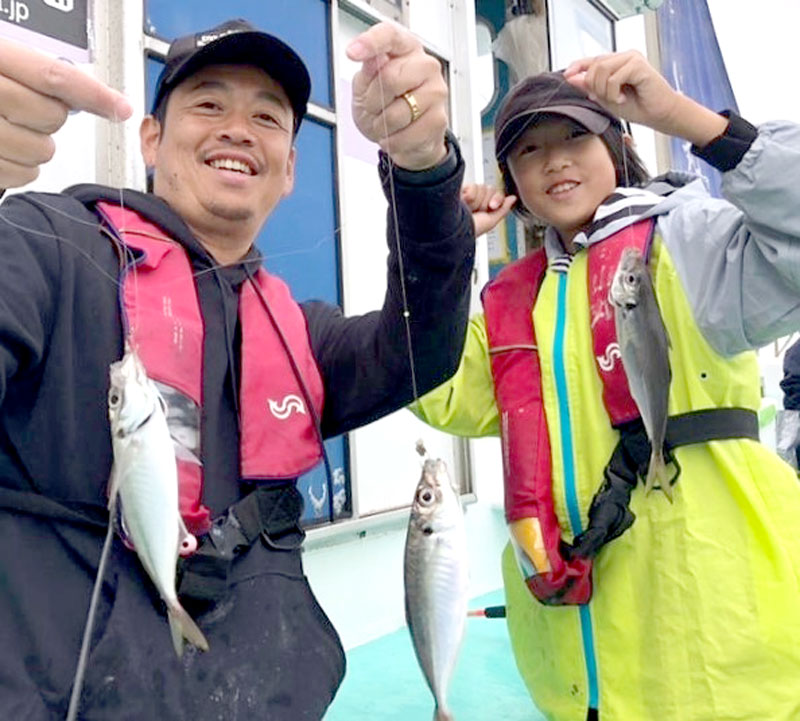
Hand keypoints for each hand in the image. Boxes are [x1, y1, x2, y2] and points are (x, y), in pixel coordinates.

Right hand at [0, 38, 131, 189]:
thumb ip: (32, 73)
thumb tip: (85, 97)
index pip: (53, 76)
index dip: (94, 94)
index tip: (120, 107)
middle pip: (51, 116)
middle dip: (48, 118)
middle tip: (23, 110)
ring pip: (42, 150)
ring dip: (34, 145)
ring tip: (6, 130)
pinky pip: (23, 174)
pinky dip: (19, 167)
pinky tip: (1, 151)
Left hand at [346, 22, 447, 170]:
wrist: (403, 139)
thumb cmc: (385, 107)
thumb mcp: (364, 87)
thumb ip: (367, 72)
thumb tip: (373, 59)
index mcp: (405, 49)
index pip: (390, 35)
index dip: (371, 42)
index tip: (353, 53)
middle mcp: (425, 65)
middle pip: (390, 78)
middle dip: (373, 101)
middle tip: (374, 108)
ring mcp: (435, 91)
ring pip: (397, 112)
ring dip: (382, 125)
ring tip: (386, 124)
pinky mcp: (439, 119)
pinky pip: (406, 134)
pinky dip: (393, 142)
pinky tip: (396, 136)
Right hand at [461, 184, 515, 236]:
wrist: (451, 229)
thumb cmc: (467, 231)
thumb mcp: (490, 222)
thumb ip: (503, 209)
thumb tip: (513, 198)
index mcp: (483, 207)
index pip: (497, 194)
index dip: (496, 200)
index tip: (491, 207)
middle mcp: (475, 199)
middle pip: (491, 189)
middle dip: (485, 203)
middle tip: (475, 212)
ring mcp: (465, 193)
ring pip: (482, 187)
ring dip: (476, 202)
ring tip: (466, 209)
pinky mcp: (457, 187)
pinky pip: (473, 187)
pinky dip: (468, 197)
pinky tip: (461, 203)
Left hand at [564, 50, 726, 146]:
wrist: (660, 114)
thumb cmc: (637, 107)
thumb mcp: (607, 99)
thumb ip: (591, 88)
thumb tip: (571, 78)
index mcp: (617, 62)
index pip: (592, 60)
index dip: (577, 66)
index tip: (567, 77)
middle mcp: (624, 56)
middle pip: (594, 65)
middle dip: (594, 86)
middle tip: (607, 99)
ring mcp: (632, 58)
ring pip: (602, 69)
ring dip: (604, 90)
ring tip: (617, 99)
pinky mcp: (638, 65)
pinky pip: (614, 78)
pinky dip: (614, 92)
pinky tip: (623, 98)